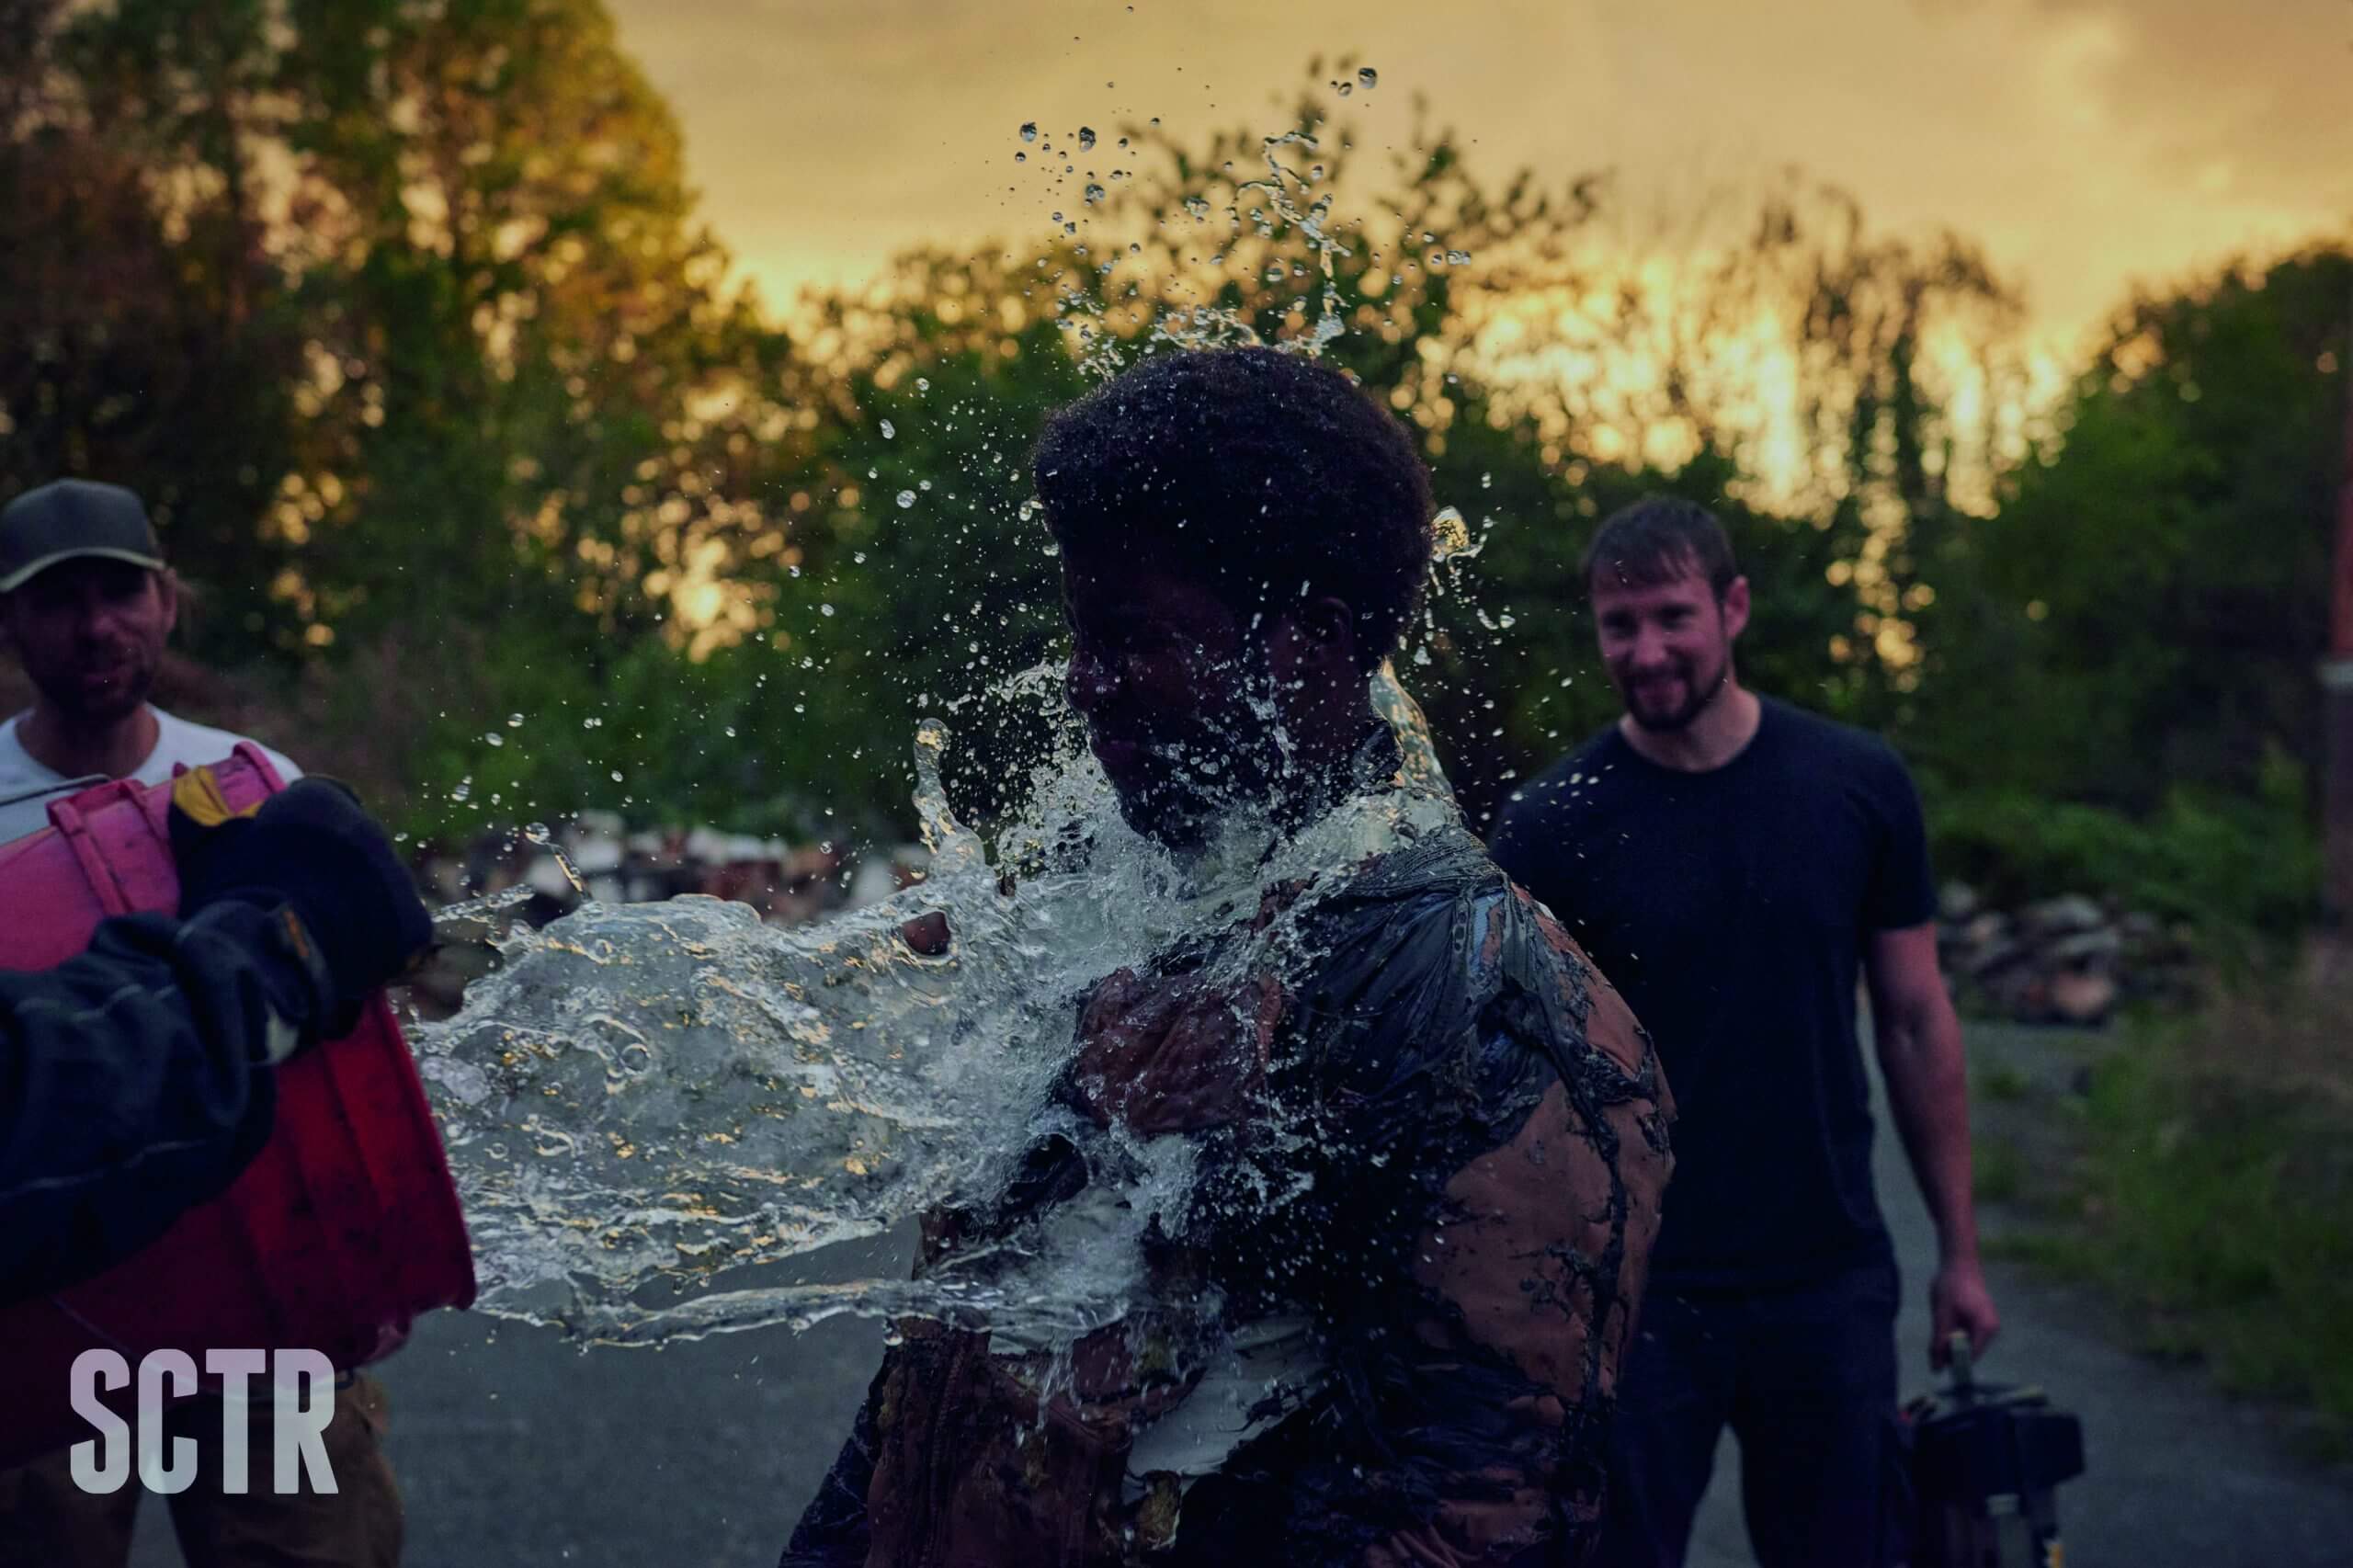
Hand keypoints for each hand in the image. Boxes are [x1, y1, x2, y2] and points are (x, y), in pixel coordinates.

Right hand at [171, 773, 432, 1032]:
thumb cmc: (224, 896)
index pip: (325, 805)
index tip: (289, 863)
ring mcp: (395, 875)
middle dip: (336, 870)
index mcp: (321, 799)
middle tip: (303, 903)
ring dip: (361, 905)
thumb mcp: (205, 843)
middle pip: (357, 848)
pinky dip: (382, 945)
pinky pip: (400, 931)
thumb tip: (186, 777)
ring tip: (322, 934)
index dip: (307, 835)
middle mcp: (369, 828)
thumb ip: (204, 807)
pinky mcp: (413, 921)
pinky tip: (349, 957)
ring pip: (380, 888)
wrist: (259, 954)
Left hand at [1929, 1255, 2000, 1368]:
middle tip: (1933, 1343)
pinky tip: (1946, 1320)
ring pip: (1967, 1343)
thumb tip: (1936, 1369)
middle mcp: (1992, 1329)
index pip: (1971, 1357)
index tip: (1936, 1365)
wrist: (1959, 1262)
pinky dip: (1955, 1332)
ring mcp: (1989, 1324)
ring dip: (1951, 1340)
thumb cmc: (1950, 1286)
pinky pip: (1968, 1334)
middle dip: (1950, 1351)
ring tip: (1941, 1324)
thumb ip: (1939, 1342)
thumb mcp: (1941, 1316)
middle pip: (1970, 1352)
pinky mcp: (1983, 1319)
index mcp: (1986, 1328)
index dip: (1954, 1363)